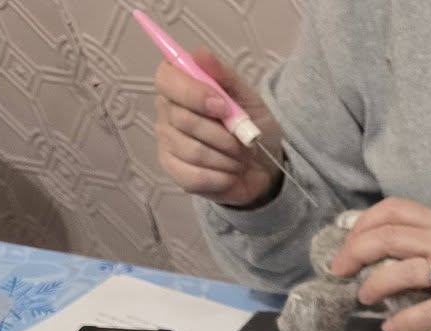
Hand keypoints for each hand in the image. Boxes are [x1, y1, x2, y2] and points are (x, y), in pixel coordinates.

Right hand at [154, 51, 280, 207]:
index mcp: (179, 84)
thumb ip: (224, 75)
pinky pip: (194, 177)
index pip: (167, 80)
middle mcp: (166, 110)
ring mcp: (167, 142)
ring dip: (227, 157)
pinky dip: (222, 177)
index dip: (194, 94)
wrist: (265, 166)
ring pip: (192, 151)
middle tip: (243, 139)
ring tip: (240, 157)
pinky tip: (230, 173)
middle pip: (182, 119)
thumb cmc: (252, 126)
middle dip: (223, 134)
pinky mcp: (173, 170)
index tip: (223, 107)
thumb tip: (200, 54)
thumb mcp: (247, 97)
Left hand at [330, 199, 430, 330]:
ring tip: (364, 297)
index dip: (361, 224)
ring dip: (374, 285)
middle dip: (354, 253)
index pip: (393, 209)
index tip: (347, 244)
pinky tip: (391, 327)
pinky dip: (404, 320)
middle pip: (388, 236)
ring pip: (403, 270)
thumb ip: (429, 242)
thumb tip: (382, 252)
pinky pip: (430, 312)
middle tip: (339, 272)